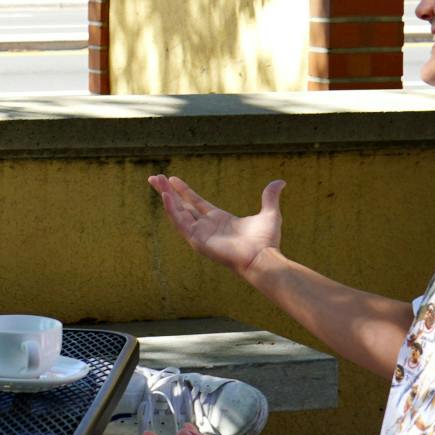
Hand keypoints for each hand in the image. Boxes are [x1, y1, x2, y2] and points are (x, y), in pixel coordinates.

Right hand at [148, 175, 283, 278]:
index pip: (196, 202)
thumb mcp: (269, 214)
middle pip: (182, 205)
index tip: (172, 179)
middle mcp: (206, 226)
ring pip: (177, 212)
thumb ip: (270, 197)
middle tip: (154, 177)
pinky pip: (180, 222)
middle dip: (167, 191)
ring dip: (166, 196)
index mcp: (219, 219)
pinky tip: (165, 196)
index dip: (184, 191)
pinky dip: (172, 209)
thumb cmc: (266, 242)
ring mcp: (200, 234)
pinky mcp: (196, 240)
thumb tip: (280, 182)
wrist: (262, 258)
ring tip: (155, 181)